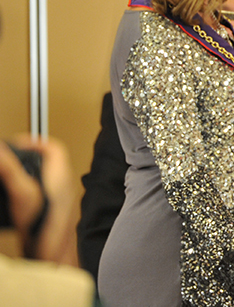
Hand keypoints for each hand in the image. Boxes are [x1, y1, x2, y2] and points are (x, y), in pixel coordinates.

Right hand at [0, 135, 75, 262]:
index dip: (35, 142)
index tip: (17, 144)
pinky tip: (15, 195)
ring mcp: (59, 198)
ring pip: (45, 176)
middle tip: (12, 155)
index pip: (53, 148)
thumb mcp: (22, 193)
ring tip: (11, 171)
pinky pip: (42, 191)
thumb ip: (10, 171)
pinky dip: (29, 187)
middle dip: (29, 155)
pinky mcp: (52, 211)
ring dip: (28, 171)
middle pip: (49, 160)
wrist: (53, 255)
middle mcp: (63, 185)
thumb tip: (0, 152)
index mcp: (60, 175)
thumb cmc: (44, 228)